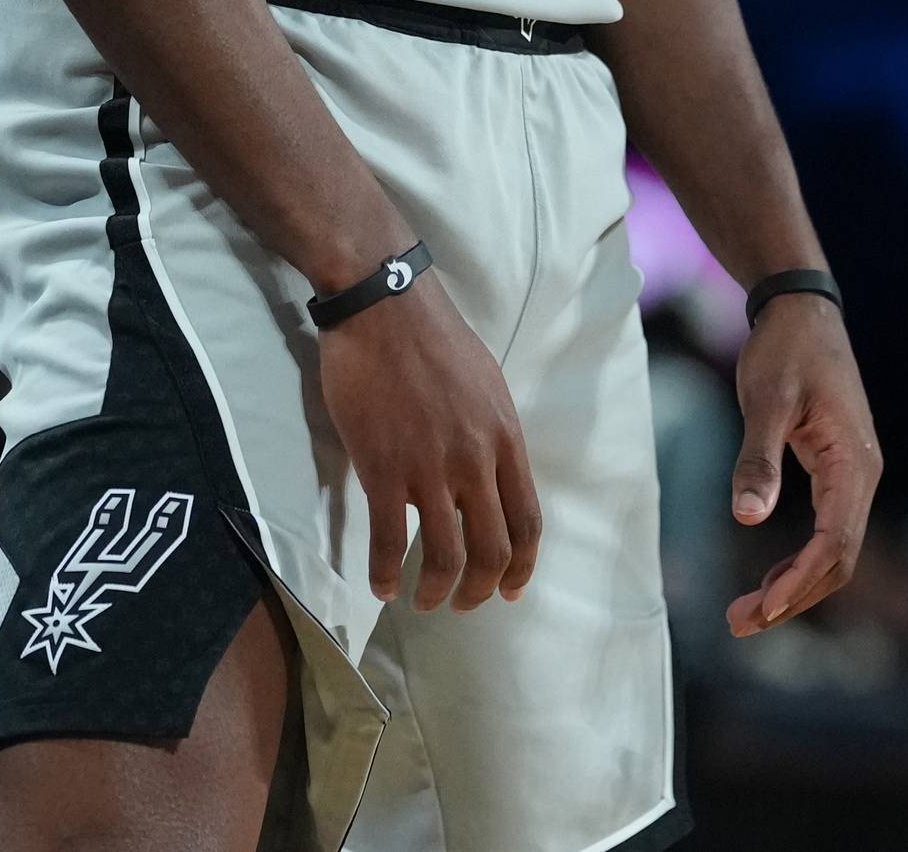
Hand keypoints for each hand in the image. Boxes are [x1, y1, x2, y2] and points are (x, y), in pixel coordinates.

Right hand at [316, 273, 541, 612]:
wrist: (383, 304)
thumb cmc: (433, 337)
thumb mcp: (486, 385)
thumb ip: (492, 435)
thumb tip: (492, 474)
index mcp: (505, 439)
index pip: (527, 521)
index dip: (522, 567)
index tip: (511, 591)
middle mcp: (475, 460)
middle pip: (493, 549)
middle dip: (480, 589)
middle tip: (462, 603)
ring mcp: (429, 467)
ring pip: (444, 555)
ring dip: (435, 590)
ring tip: (423, 601)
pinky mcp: (382, 467)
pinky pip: (388, 539)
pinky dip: (385, 572)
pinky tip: (381, 585)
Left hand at [724, 292, 879, 634]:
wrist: (802, 310)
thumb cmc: (784, 350)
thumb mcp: (765, 400)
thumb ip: (758, 458)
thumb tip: (748, 519)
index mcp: (853, 462)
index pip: (836, 541)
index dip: (801, 581)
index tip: (763, 609)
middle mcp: (863, 475)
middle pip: (839, 559)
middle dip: (794, 596)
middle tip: (740, 623)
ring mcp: (854, 476)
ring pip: (835, 551)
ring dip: (796, 586)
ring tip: (746, 614)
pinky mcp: (838, 472)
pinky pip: (827, 531)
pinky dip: (799, 562)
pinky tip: (768, 578)